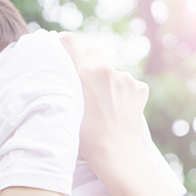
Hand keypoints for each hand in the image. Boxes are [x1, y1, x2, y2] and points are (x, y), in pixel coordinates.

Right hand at [59, 32, 148, 165]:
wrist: (116, 153)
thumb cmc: (85, 137)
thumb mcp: (66, 108)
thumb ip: (64, 87)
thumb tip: (56, 76)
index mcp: (85, 73)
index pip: (70, 42)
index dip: (65, 42)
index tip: (62, 46)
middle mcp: (107, 70)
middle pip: (94, 52)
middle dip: (89, 62)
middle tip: (84, 83)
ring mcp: (126, 78)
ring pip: (112, 70)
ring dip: (107, 81)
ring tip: (103, 105)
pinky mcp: (140, 88)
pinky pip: (127, 83)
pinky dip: (122, 92)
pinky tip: (118, 108)